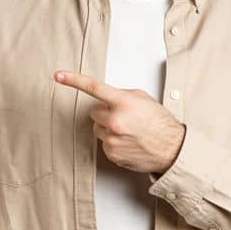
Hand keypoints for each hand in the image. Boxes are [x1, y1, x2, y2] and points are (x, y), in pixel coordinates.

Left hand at [52, 70, 185, 173]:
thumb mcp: (143, 99)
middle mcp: (114, 121)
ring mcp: (111, 139)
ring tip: (129, 132)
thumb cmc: (160, 123)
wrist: (172, 149)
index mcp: (123, 103)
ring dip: (109, 128)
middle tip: (124, 118)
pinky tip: (129, 143)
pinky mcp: (111, 154)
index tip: (58, 75)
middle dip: (105, 113)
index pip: (93, 88)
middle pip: (94, 112)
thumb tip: (107, 98)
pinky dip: (113, 142)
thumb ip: (122, 95)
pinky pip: (104, 144)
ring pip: (98, 129)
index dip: (73, 80)